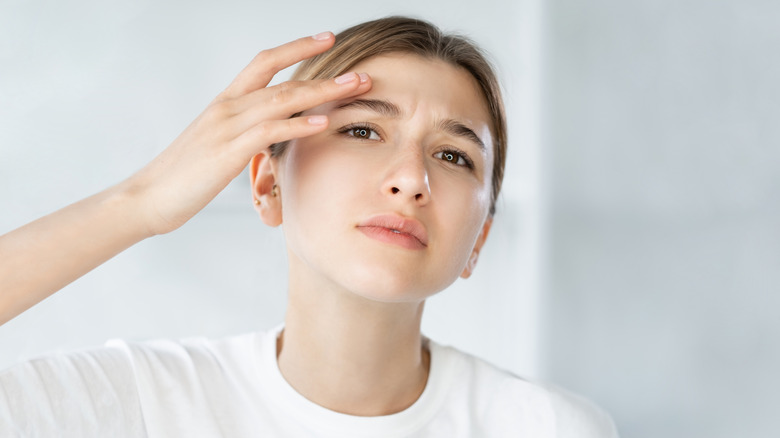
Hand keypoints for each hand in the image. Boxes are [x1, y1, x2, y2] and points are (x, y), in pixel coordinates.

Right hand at [123, 32, 371, 235]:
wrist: (147, 197)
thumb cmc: (184, 175)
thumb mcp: (218, 146)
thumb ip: (244, 133)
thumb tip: (269, 133)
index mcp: (226, 103)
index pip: (264, 63)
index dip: (296, 47)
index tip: (327, 39)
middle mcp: (227, 107)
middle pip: (282, 78)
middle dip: (324, 72)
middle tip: (359, 72)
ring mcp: (226, 127)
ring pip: (281, 100)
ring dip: (322, 93)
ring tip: (354, 88)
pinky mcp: (227, 151)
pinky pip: (268, 131)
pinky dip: (297, 125)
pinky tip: (322, 123)